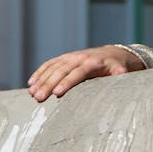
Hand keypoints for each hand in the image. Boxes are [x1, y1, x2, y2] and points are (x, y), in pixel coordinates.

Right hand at [26, 46, 142, 101]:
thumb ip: (120, 74)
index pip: (77, 73)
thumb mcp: (121, 70)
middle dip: (48, 84)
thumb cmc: (117, 67)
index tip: (57, 93)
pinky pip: (49, 64)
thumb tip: (121, 75)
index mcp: (92, 63)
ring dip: (40, 80)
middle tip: (39, 98)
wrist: (112, 53)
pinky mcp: (64, 58)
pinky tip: (31, 83)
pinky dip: (39, 73)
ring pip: (52, 68)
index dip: (67, 83)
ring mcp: (69, 57)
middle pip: (61, 71)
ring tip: (32, 93)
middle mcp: (78, 58)